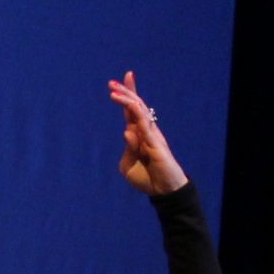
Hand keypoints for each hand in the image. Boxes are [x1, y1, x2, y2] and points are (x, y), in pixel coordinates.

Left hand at [109, 72, 186, 194]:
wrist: (162, 190)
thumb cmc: (146, 177)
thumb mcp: (128, 164)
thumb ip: (128, 149)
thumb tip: (127, 132)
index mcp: (138, 134)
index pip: (130, 111)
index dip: (125, 96)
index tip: (114, 84)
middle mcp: (146, 130)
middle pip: (136, 106)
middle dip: (125, 93)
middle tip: (111, 82)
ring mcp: (152, 135)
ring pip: (140, 113)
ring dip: (127, 101)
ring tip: (114, 93)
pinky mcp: (157, 144)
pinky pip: (147, 128)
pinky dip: (138, 118)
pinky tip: (131, 109)